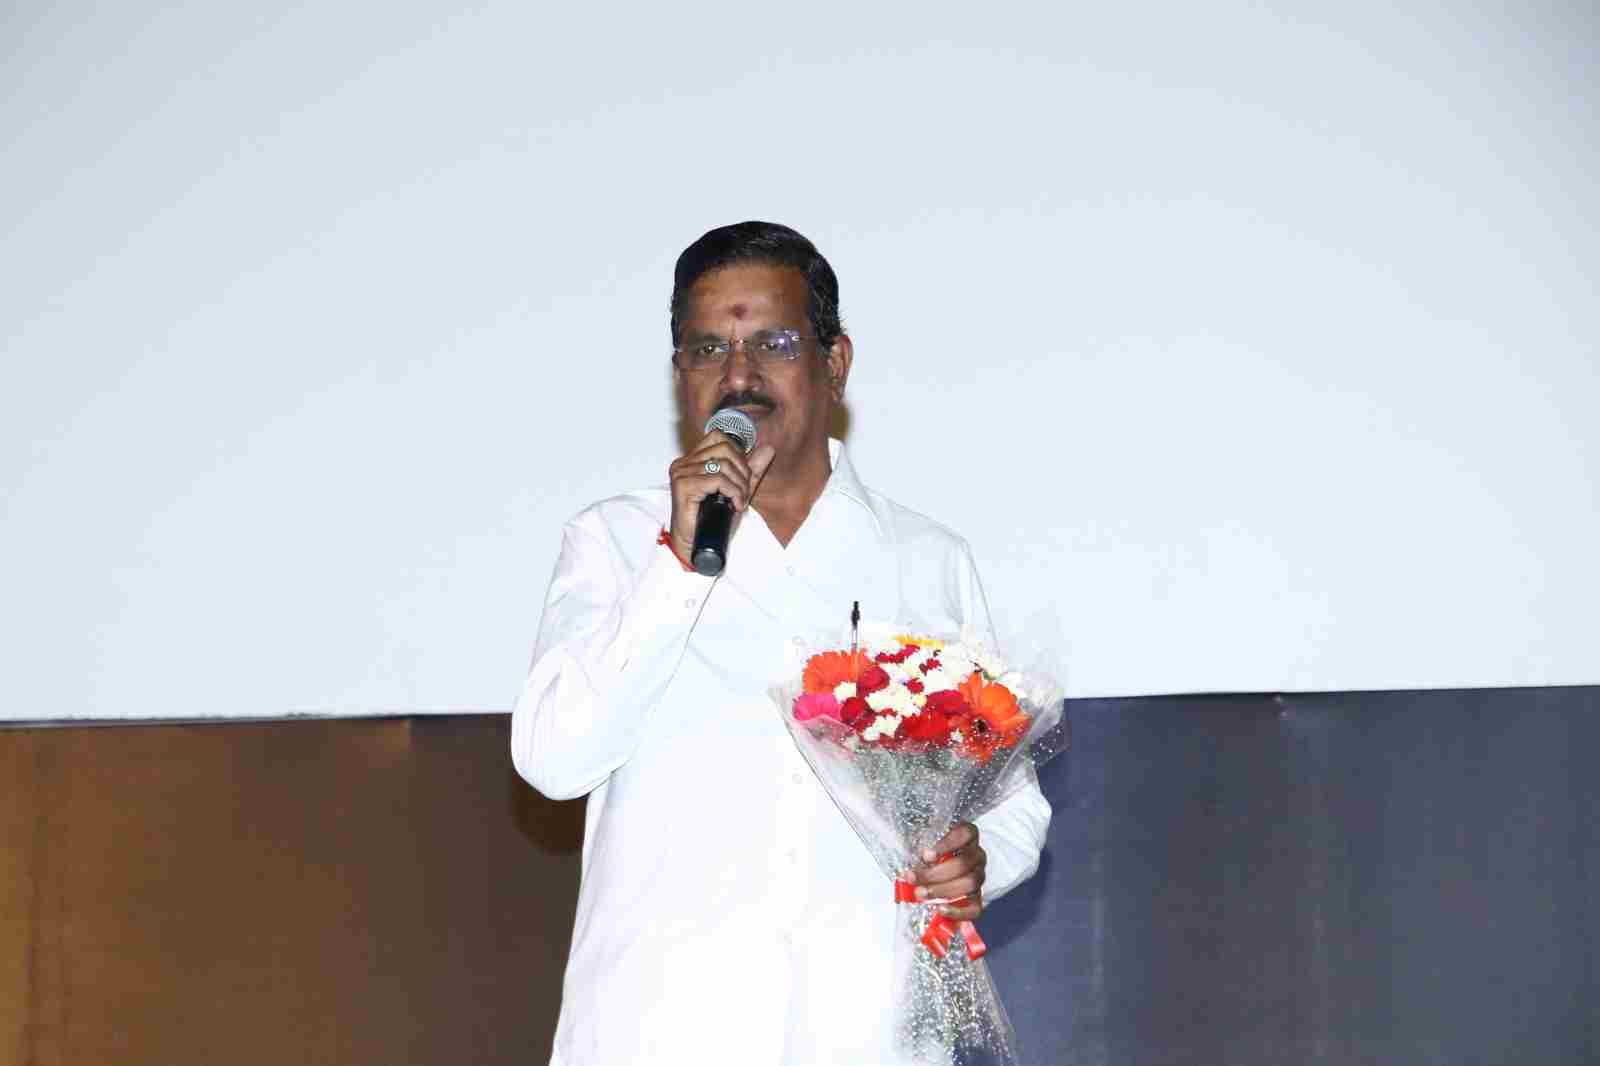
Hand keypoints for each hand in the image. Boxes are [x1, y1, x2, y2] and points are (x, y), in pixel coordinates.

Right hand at [666, 431, 776, 561]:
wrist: (697, 546)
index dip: (738, 454)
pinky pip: (718, 479)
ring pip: (723, 465)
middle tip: (743, 492)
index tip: (742, 476)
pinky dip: (733, 492)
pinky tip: (734, 505)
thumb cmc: (712, 522)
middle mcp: (684, 463)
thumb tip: (768, 448)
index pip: (719, 436)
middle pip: (724, 448)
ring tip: (739, 500)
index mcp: (692, 460)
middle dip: (742, 470)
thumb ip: (752, 469)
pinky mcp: (683, 486)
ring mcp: (681, 473)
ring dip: (739, 485)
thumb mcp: (738, 490)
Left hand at [910, 821, 985, 920]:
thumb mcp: (927, 846)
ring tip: (920, 893)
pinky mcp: (977, 899)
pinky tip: (940, 908)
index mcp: (968, 836)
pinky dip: (957, 911)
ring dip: (941, 890)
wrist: (949, 873)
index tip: (926, 855)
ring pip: (969, 884)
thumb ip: (921, 852)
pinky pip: (975, 908)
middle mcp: (977, 856)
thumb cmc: (934, 855)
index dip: (947, 844)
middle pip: (963, 863)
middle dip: (935, 873)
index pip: (965, 833)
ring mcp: (979, 877)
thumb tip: (906, 868)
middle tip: (914, 878)